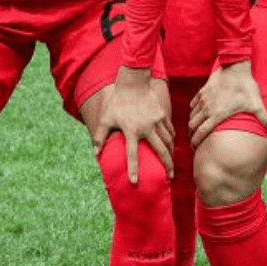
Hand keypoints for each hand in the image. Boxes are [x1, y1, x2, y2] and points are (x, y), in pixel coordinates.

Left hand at [90, 68, 173, 183]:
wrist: (134, 83)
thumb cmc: (118, 103)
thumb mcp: (106, 119)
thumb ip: (100, 136)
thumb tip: (95, 152)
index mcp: (131, 131)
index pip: (132, 154)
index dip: (133, 169)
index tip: (135, 182)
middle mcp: (147, 127)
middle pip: (161, 150)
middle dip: (167, 165)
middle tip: (169, 177)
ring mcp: (157, 121)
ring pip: (168, 141)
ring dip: (171, 153)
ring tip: (172, 163)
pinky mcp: (163, 115)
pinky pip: (170, 130)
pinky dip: (172, 139)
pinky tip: (172, 145)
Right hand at [189, 61, 266, 146]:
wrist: (235, 67)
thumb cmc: (245, 86)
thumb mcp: (256, 104)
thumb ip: (264, 119)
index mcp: (217, 114)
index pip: (201, 132)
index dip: (196, 142)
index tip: (195, 148)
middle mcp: (207, 108)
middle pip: (192, 126)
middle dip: (192, 135)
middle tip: (194, 142)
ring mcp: (203, 99)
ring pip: (191, 116)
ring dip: (192, 124)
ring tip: (195, 130)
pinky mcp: (202, 91)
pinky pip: (193, 105)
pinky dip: (193, 111)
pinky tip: (198, 114)